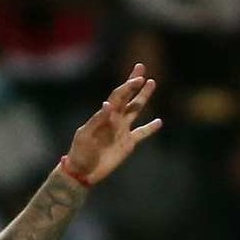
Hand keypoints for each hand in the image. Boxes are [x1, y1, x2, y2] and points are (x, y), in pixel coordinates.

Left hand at [63, 63, 161, 185]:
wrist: (82, 172)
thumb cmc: (80, 152)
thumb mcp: (85, 135)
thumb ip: (98, 120)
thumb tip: (108, 104)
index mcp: (104, 115)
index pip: (118, 96)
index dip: (128, 86)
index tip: (138, 78)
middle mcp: (115, 119)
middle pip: (127, 96)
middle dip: (134, 82)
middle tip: (141, 67)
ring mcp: (122, 130)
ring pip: (136, 110)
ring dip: (144, 97)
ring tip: (152, 82)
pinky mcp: (128, 144)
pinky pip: (142, 133)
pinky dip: (150, 128)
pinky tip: (159, 122)